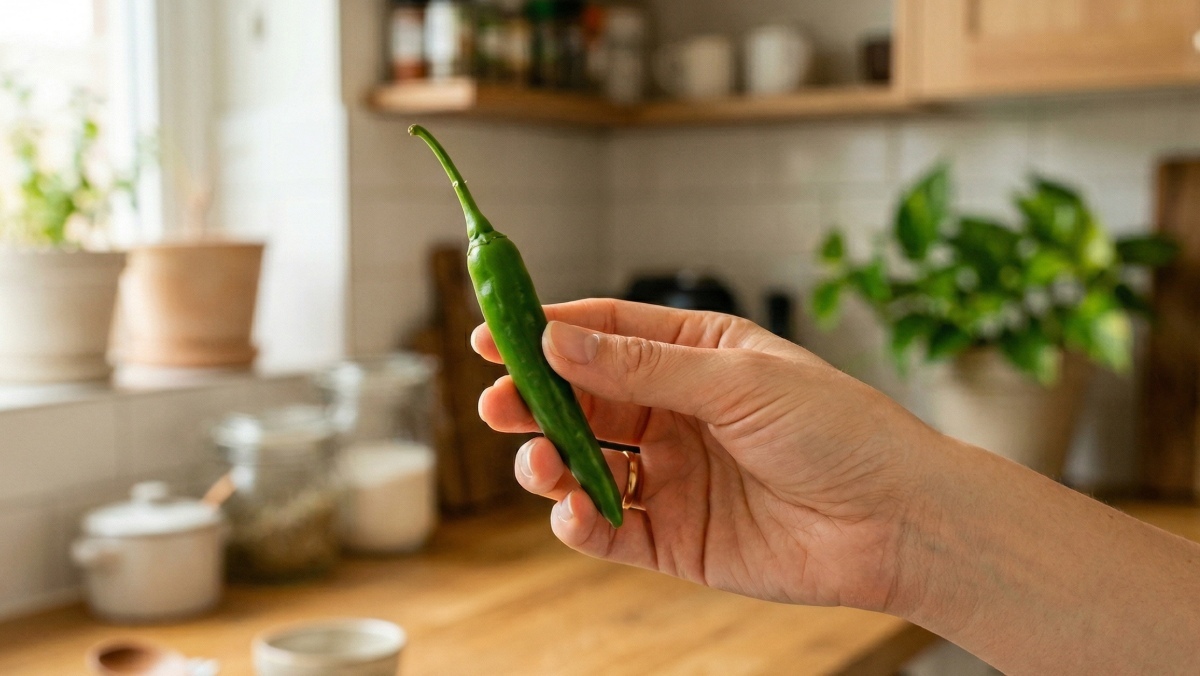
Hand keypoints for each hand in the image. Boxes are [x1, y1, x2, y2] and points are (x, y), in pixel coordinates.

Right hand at [473, 299, 939, 613]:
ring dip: (550, 464)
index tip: (491, 336)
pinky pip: (611, 529)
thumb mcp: (737, 381)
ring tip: (538, 465)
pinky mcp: (677, 539)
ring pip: (587, 465)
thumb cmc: (839, 431)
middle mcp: (678, 413)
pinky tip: (573, 517)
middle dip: (534, 403)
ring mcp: (675, 477)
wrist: (898, 523)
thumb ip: (642, 369)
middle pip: (583, 401)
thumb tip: (557, 342)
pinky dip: (581, 525)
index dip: (546, 334)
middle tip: (495, 406)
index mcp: (696, 357)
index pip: (604, 335)